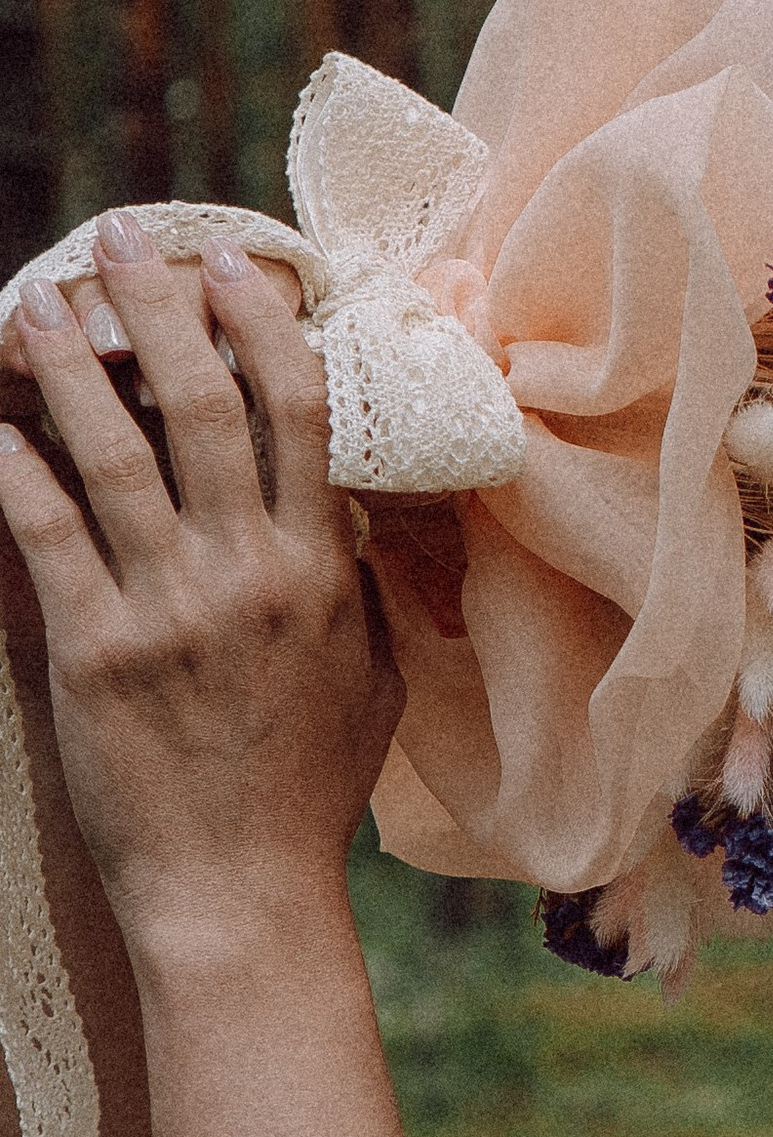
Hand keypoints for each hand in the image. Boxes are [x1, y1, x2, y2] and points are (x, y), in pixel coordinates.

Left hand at [0, 216, 401, 955]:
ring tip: (38, 306)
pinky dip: (13, 469)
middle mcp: (253, 574)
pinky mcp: (97, 652)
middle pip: (205, 406)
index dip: (262, 326)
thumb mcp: (374, 679)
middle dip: (160, 310)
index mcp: (322, 572)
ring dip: (71, 368)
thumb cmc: (305, 791)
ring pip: (116, 455)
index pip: (300, 414)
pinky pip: (46, 534)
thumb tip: (357, 515)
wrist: (241, 892)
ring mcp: (172, 610)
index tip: (231, 267)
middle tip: (120, 244)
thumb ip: (366, 588)